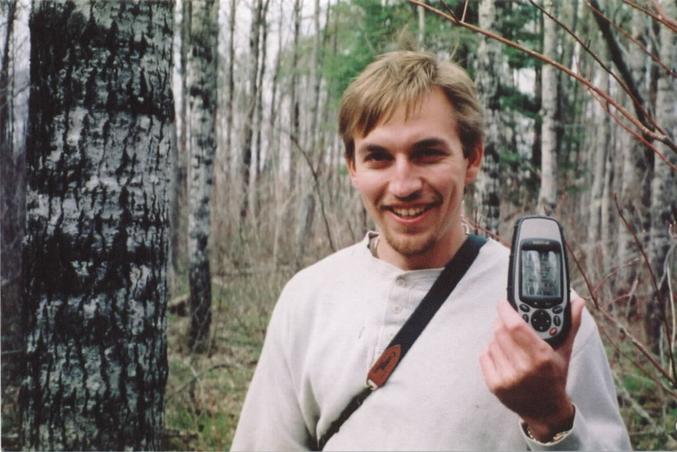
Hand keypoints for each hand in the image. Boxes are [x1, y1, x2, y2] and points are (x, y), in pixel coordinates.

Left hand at [479, 296, 584, 441]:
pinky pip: (484, 356)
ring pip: (492, 342)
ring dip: (498, 337)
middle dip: (502, 322)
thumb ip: (570, 325)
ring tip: (510, 342)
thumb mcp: (564, 352)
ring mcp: (507, 378)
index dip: (506, 311)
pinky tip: (503, 354)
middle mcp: (523, 369)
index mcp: (542, 358)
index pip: (516, 326)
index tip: (503, 302)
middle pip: (500, 332)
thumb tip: (578, 302)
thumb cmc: (555, 378)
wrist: (546, 412)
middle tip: (508, 321)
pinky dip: (491, 351)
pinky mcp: (495, 386)